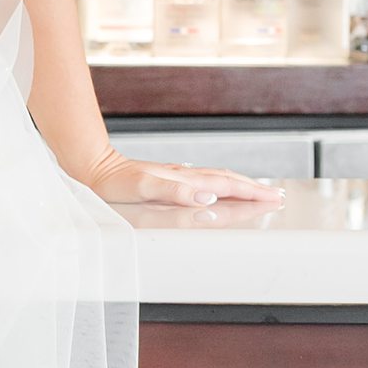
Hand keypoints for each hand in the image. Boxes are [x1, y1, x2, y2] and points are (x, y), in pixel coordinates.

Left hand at [85, 148, 281, 211]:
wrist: (91, 167)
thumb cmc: (113, 182)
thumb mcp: (143, 188)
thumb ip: (175, 191)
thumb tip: (208, 195)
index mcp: (184, 180)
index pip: (226, 187)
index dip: (251, 194)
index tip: (273, 199)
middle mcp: (184, 176)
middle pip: (228, 181)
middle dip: (253, 189)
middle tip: (276, 197)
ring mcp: (176, 176)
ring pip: (217, 179)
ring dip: (240, 186)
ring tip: (258, 191)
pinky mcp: (166, 178)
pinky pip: (203, 182)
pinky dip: (219, 185)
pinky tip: (217, 188)